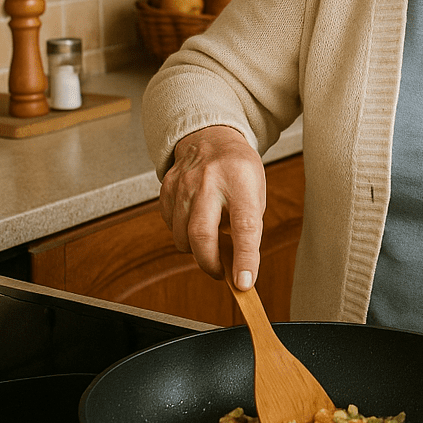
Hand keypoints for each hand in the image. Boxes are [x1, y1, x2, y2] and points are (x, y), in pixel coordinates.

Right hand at [159, 125, 266, 289]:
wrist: (212, 139)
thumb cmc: (239, 171)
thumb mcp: (256, 194)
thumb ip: (248, 229)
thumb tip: (239, 270)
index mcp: (240, 181)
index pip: (244, 226)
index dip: (244, 258)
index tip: (244, 283)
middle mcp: (209, 181)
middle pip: (201, 235)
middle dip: (210, 263)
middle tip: (222, 272)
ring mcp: (184, 184)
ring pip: (181, 236)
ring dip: (196, 250)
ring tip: (212, 238)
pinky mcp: (166, 189)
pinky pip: (170, 227)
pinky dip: (182, 235)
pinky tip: (196, 222)